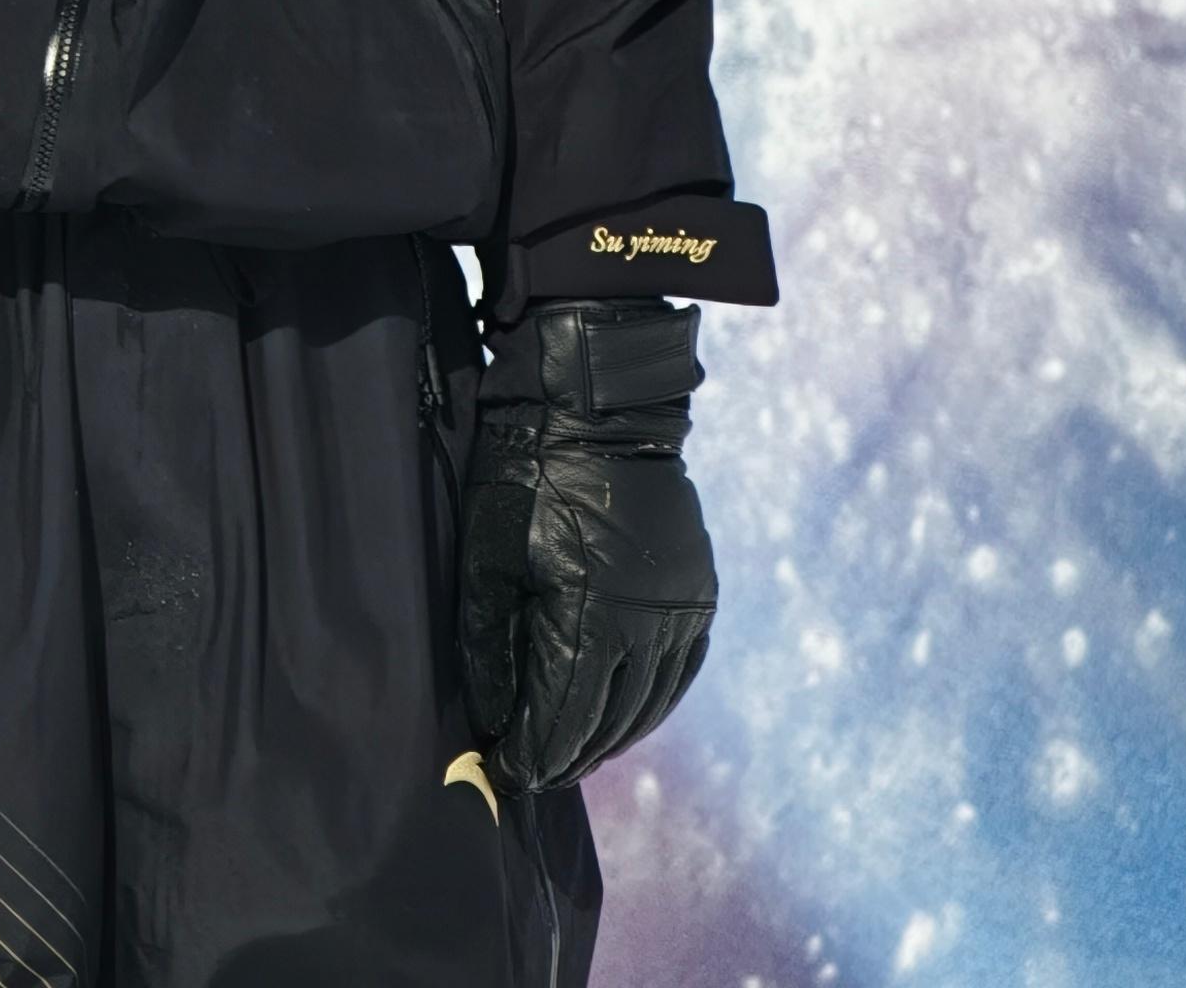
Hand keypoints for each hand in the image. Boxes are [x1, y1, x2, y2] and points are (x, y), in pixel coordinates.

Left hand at [459, 299, 717, 793]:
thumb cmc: (524, 476)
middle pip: (610, 721)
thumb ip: (489, 644)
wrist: (595, 409)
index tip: (506, 775)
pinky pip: (680, 671)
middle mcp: (650, 625)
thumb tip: (492, 717)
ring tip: (572, 754)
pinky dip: (651, 703)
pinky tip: (625, 714)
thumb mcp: (486, 556)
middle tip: (533, 773)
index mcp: (592, 617)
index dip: (533, 754)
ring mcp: (683, 609)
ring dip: (612, 737)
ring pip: (650, 704)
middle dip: (568, 754)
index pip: (563, 716)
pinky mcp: (699, 593)